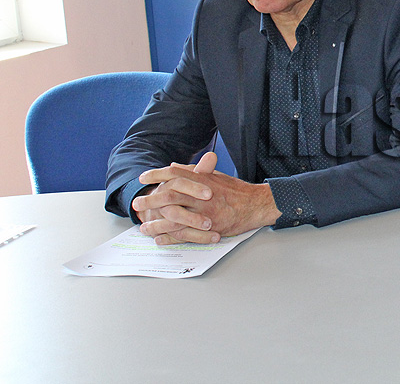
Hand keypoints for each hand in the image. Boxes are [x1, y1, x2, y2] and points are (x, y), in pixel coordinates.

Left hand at [133, 152, 280, 244]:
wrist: (256, 205)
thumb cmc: (237, 191)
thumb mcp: (215, 176)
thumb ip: (195, 171)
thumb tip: (174, 166)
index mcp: (203, 179)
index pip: (175, 174)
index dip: (157, 174)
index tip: (143, 177)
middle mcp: (202, 195)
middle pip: (170, 195)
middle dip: (150, 200)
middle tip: (137, 204)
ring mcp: (206, 212)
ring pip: (174, 217)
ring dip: (156, 223)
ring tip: (144, 227)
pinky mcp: (209, 228)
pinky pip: (185, 234)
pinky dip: (170, 237)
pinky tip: (160, 239)